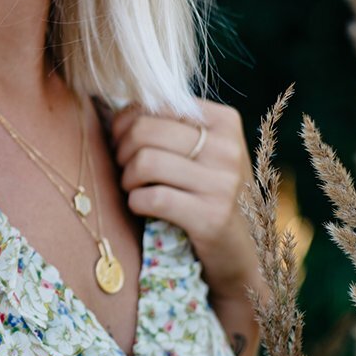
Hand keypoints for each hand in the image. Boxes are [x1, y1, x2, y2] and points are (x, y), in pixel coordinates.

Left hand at [111, 100, 260, 302]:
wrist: (238, 251)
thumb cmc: (206, 192)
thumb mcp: (200, 152)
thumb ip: (169, 127)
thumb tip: (117, 112)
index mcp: (224, 122)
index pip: (157, 104)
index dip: (127, 121)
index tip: (123, 140)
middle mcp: (227, 148)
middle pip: (145, 131)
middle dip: (121, 150)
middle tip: (124, 167)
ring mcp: (223, 183)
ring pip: (145, 162)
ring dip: (126, 178)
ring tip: (132, 187)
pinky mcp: (212, 216)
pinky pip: (152, 198)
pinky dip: (135, 202)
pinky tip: (141, 207)